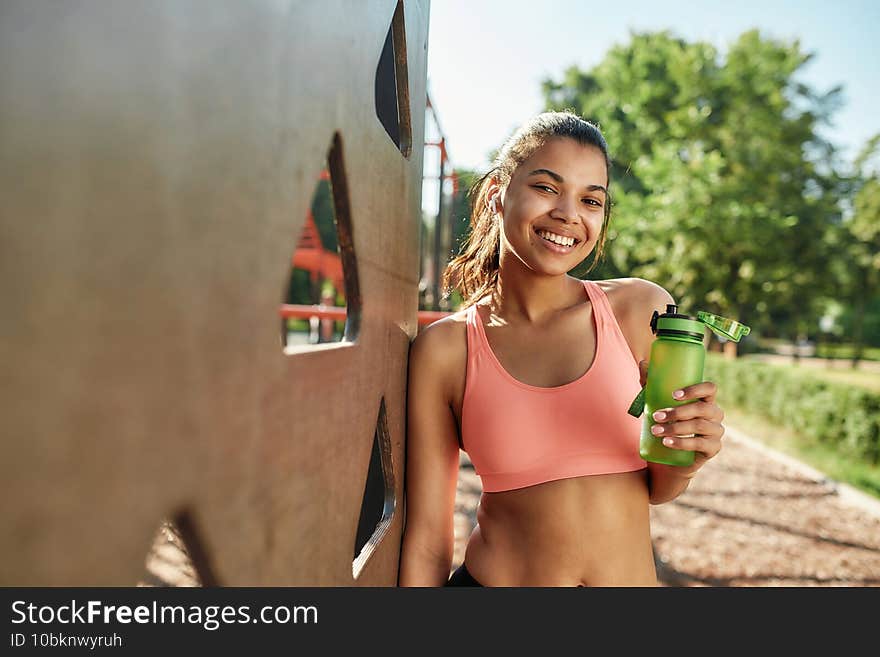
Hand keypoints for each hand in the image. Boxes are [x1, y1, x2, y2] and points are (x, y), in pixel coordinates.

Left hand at [638, 359, 724, 477]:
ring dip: (676, 427)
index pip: (710, 389)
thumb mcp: (657, 404)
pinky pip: (700, 445)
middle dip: (677, 412)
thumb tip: (644, 362)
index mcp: (705, 400)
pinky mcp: (713, 449)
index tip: (674, 395)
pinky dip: (682, 443)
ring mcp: (716, 432)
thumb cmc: (665, 425)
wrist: (668, 459)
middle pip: (702, 408)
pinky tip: (667, 442)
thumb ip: (651, 384)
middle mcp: (715, 414)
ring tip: (656, 430)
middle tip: (656, 416)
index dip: (695, 389)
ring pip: (699, 426)